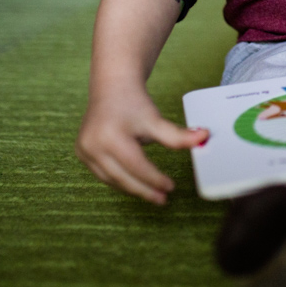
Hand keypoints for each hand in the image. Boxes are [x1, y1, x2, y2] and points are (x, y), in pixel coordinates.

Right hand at [76, 85, 207, 204]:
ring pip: (111, 179)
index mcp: (110, 137)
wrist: (112, 87)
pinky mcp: (82, 153)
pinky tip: (136, 184)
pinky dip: (120, 180)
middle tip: (162, 199)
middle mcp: (92, 146)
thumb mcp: (156, 119)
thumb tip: (204, 138)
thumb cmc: (134, 102)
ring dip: (132, 188)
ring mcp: (84, 151)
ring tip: (153, 195)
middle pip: (121, 177)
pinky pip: (103, 173)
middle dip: (143, 190)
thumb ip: (177, 135)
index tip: (170, 187)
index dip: (154, 179)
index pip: (136, 166)